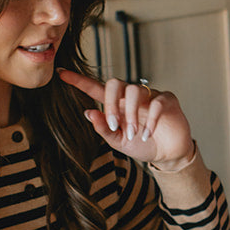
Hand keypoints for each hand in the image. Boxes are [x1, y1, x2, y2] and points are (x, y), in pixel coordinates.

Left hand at [58, 68, 193, 168]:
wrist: (167, 155)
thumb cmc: (142, 145)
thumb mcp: (118, 141)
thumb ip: (104, 128)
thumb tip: (88, 113)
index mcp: (117, 105)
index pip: (95, 89)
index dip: (79, 81)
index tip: (61, 73)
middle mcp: (131, 97)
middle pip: (115, 83)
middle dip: (111, 104)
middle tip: (115, 125)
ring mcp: (150, 96)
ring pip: (135, 91)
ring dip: (131, 115)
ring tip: (135, 134)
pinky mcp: (167, 100)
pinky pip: (156, 102)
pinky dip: (150, 120)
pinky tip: (148, 134)